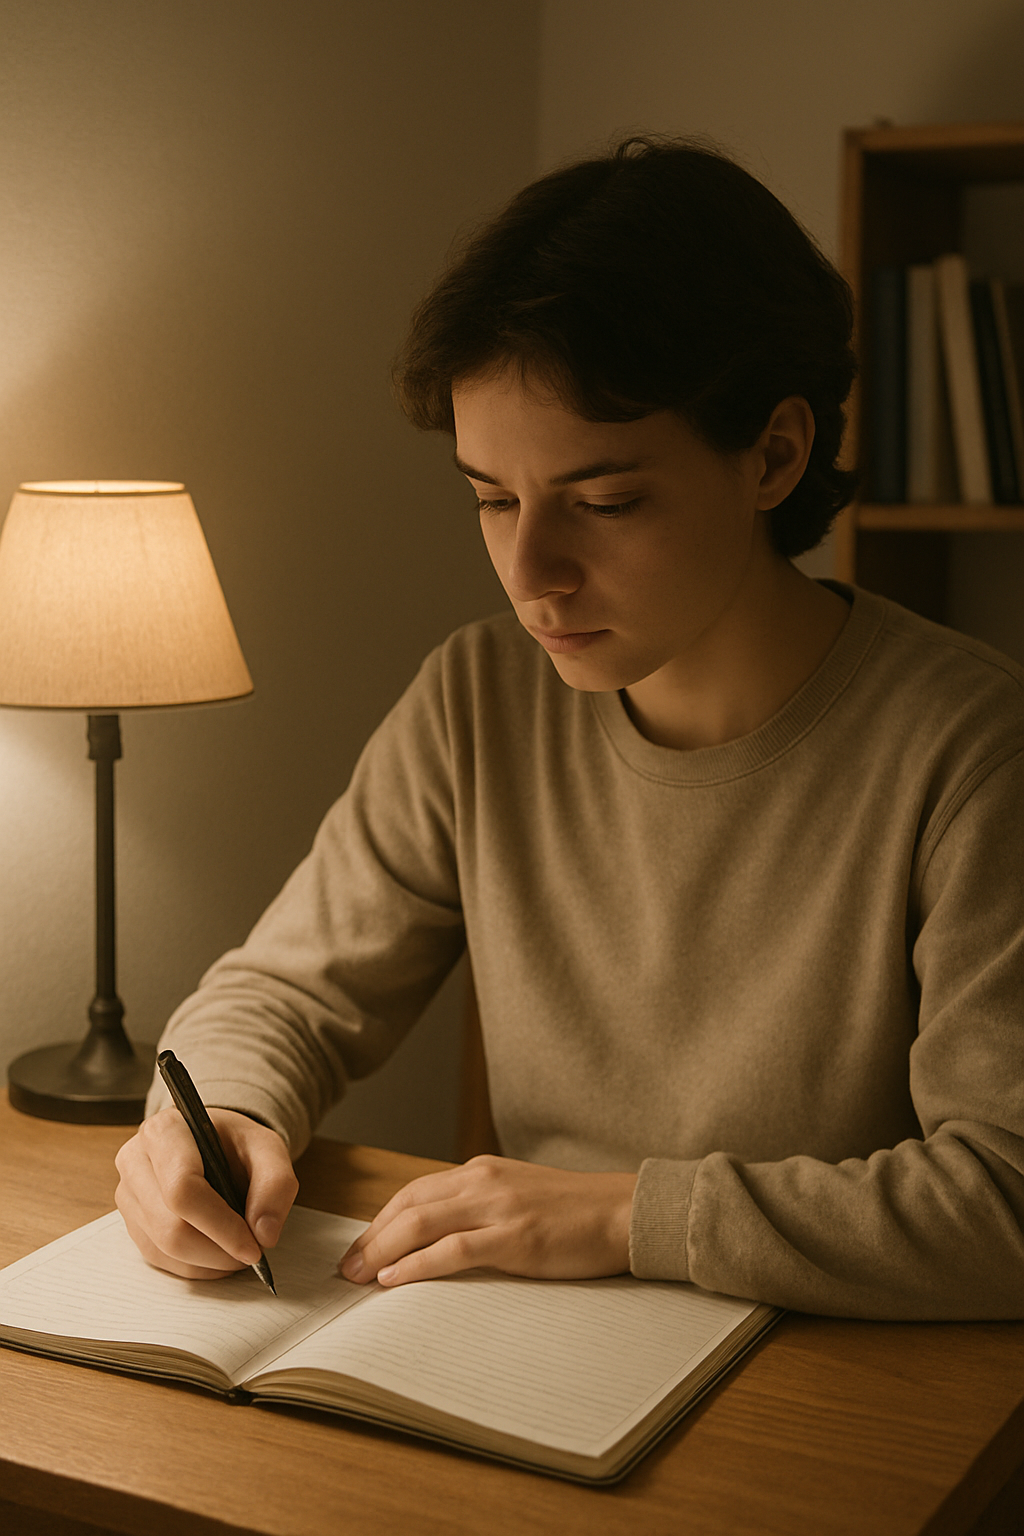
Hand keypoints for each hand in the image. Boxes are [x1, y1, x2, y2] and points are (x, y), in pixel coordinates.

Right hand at [114, 1106, 298, 1279]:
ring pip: (164, 1249)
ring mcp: (129, 1195)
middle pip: (170, 1227)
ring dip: (209, 1261)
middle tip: (252, 1252)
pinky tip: (217, 1253)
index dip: (220, 1226)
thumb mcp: (269, 1149)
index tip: (253, 1246)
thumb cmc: (236, 1144)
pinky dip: (195, 1266)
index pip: (183, 1190)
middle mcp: (136, 1161)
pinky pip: (160, 1260)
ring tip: (238, 1250)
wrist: (215, 1144)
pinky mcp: (132, 1223)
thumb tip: (264, 1234)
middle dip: (218, 1250)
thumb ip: (276, 1184)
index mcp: (166, 1131)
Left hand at [339, 1155, 636, 1287]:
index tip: (359, 1248)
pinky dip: (417, 1265)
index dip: (380, 1221)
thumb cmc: (575, 1212)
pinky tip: (395, 1279)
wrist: (624, 1212)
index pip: (414, 1192)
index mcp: (481, 1172)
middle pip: (407, 1205)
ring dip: (381, 1251)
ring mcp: (498, 1208)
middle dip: (370, 1238)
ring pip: (421, 1223)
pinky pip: (453, 1250)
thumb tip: (441, 1239)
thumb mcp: (519, 1198)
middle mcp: (483, 1182)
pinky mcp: (515, 1237)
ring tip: (357, 1277)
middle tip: (345, 1268)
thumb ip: (482, 1209)